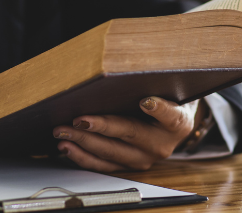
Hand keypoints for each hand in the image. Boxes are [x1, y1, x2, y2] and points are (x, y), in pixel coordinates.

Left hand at [53, 97, 198, 171]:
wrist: (172, 126)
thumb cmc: (167, 102)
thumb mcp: (167, 91)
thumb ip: (151, 85)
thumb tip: (120, 74)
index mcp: (177, 123)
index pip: (170, 115)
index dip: (158, 109)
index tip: (145, 101)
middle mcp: (161, 145)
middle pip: (129, 133)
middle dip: (99, 127)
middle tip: (78, 120)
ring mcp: (144, 159)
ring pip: (111, 153)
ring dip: (84, 142)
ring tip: (64, 133)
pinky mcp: (128, 167)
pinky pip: (103, 165)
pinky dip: (83, 156)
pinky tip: (67, 147)